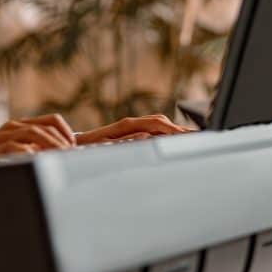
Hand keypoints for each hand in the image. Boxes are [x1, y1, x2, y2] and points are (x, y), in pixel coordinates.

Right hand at [0, 113, 76, 160]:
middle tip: (70, 155)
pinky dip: (28, 152)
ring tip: (59, 157)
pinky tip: (37, 161)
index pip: (51, 120)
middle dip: (60, 141)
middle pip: (43, 128)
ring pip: (32, 134)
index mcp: (23, 124)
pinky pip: (14, 148)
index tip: (74, 146)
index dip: (66, 131)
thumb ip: (35, 147)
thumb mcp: (17, 145)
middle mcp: (15, 126)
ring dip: (49, 145)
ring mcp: (4, 136)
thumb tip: (63, 156)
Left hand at [75, 114, 193, 145]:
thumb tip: (147, 136)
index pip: (157, 124)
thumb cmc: (86, 148)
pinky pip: (153, 131)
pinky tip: (174, 141)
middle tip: (199, 138)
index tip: (189, 137)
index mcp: (127, 125)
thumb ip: (127, 142)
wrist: (73, 145)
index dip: (174, 131)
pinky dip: (167, 135)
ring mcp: (131, 127)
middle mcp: (131, 123)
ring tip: (192, 140)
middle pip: (161, 122)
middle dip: (180, 130)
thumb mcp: (105, 147)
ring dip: (175, 132)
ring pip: (159, 126)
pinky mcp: (131, 133)